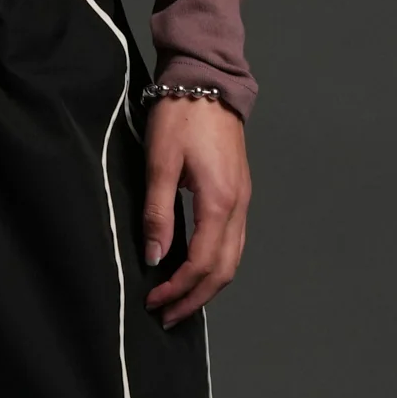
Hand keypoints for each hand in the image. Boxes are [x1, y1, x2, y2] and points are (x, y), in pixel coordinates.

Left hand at [142, 95, 249, 324]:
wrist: (206, 82)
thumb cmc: (180, 117)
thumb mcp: (160, 163)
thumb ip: (157, 213)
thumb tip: (156, 257)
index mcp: (220, 202)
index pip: (203, 263)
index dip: (178, 289)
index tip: (153, 301)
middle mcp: (238, 206)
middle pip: (224, 270)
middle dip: (196, 299)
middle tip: (166, 315)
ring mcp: (243, 199)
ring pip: (233, 259)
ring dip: (208, 285)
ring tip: (179, 300)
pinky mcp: (238, 192)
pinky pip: (233, 241)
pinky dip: (216, 264)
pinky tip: (195, 268)